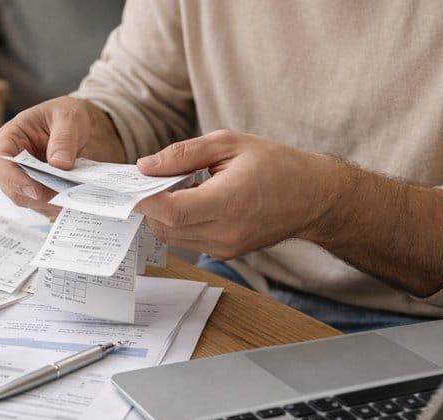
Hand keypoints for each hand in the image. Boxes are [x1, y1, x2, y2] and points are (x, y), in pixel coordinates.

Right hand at [0, 96, 125, 215]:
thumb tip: (59, 164)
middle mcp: (9, 164)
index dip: (14, 180)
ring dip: (50, 203)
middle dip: (38, 196)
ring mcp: (21, 180)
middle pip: (12, 189)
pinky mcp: (36, 192)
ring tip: (73, 197)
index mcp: (8, 139)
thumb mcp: (68, 117)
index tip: (36, 190)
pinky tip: (74, 199)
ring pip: (27, 201)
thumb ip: (64, 138)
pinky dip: (57, 205)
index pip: (0, 164)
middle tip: (64, 196)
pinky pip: (43, 206)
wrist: (76, 127)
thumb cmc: (64, 116)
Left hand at [135, 130, 332, 259]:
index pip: (172, 211)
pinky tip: (189, 202)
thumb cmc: (276, 165)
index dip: (144, 200)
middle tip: (148, 181)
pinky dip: (178, 223)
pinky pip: (187, 241)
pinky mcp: (225, 253)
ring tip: (174, 189)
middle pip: (166, 227)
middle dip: (149, 206)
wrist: (313, 197)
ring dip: (162, 215)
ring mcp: (226, 247)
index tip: (129, 185)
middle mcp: (226, 232)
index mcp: (229, 202)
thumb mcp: (229, 144)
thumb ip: (183, 154)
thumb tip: (144, 166)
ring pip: (172, 238)